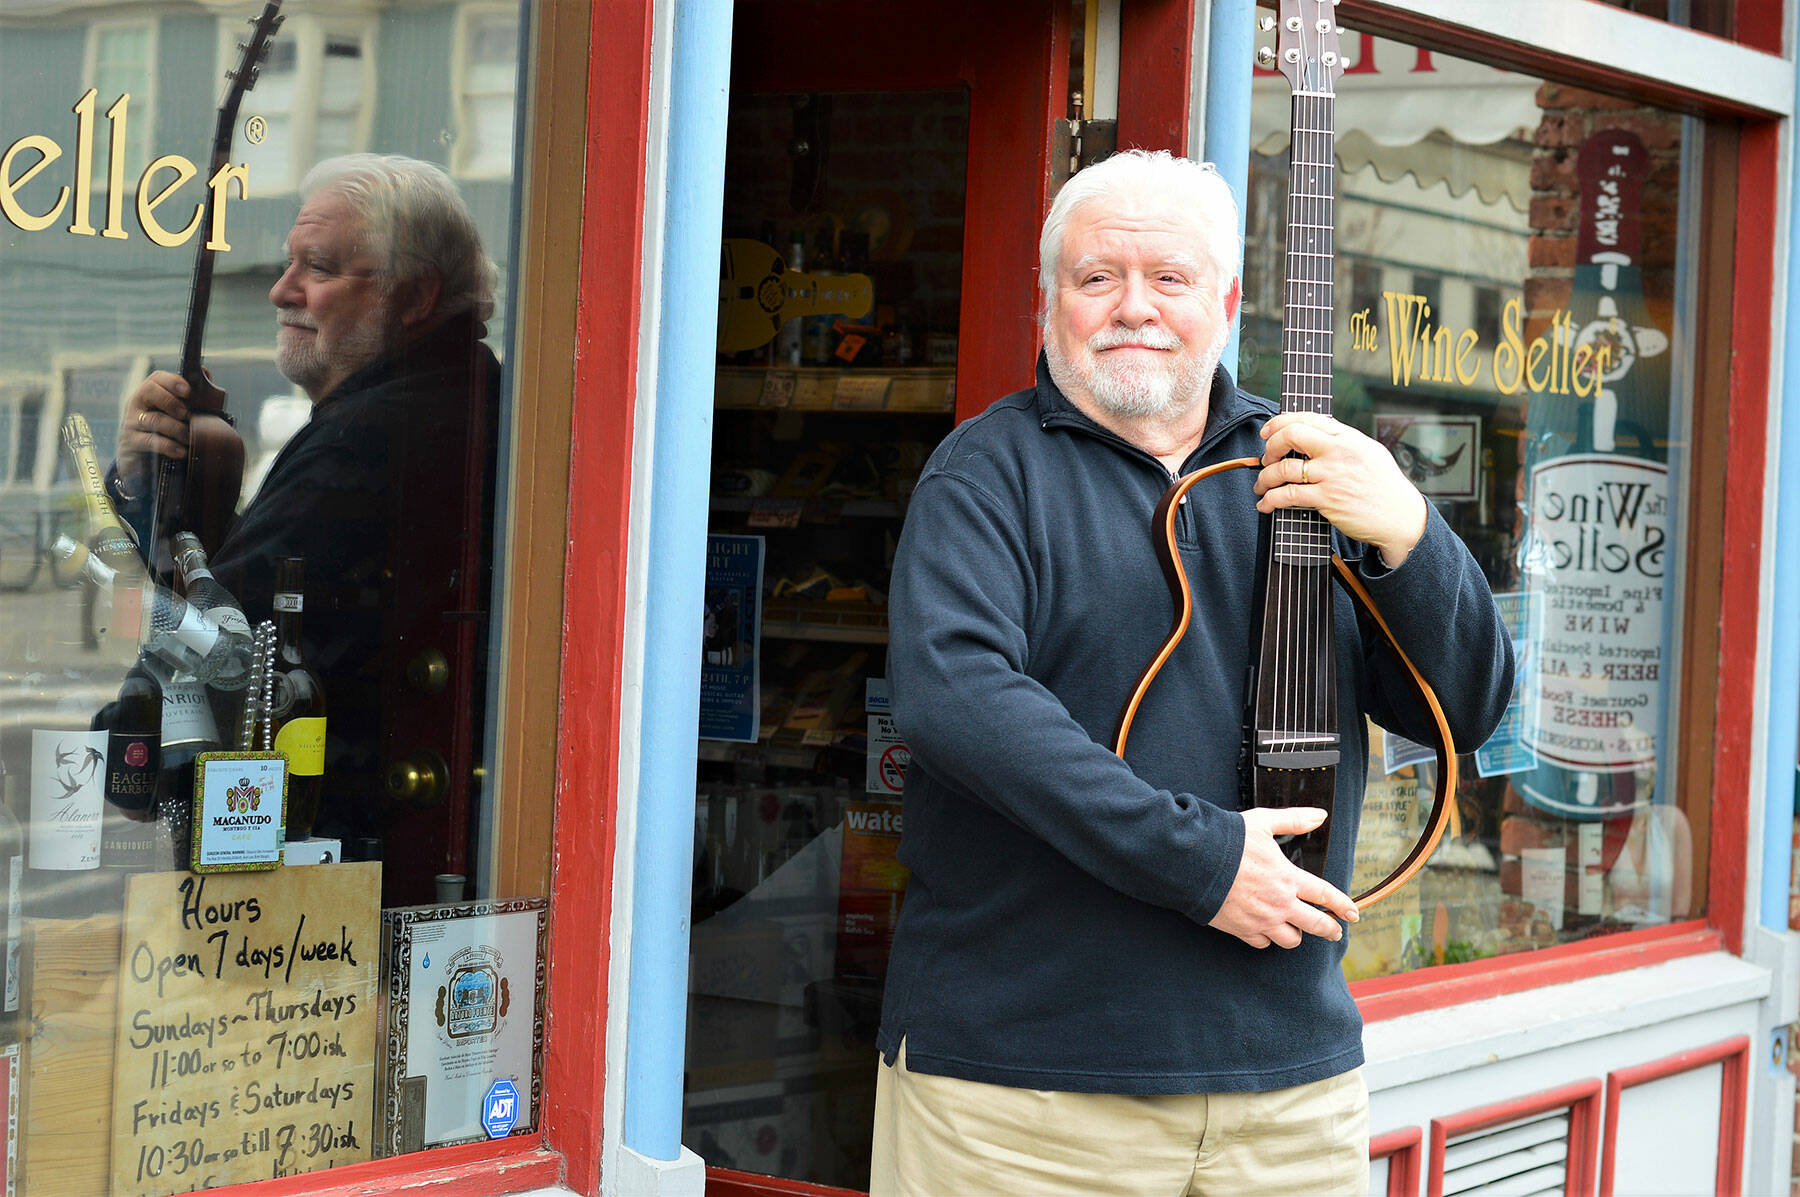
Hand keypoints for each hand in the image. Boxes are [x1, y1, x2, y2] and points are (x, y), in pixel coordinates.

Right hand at [116, 372, 191, 493]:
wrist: (141, 464)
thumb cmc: (164, 433)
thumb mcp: (176, 414)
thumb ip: (191, 396)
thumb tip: (205, 371)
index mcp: (149, 394)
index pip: (157, 378)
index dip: (173, 381)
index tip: (188, 391)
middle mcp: (137, 404)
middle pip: (150, 391)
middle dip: (172, 402)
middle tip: (187, 415)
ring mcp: (132, 423)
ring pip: (155, 419)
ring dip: (177, 428)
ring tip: (190, 438)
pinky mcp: (131, 443)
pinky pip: (150, 441)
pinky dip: (168, 446)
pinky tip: (181, 451)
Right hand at [1209, 807, 1358, 948]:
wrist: (1193, 862)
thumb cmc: (1227, 840)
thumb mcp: (1262, 822)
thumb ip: (1294, 820)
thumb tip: (1319, 815)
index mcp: (1288, 878)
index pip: (1325, 895)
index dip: (1343, 905)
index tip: (1353, 913)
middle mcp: (1279, 903)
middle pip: (1315, 925)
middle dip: (1329, 930)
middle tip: (1335, 931)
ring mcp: (1261, 919)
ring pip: (1290, 940)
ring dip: (1295, 934)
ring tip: (1295, 928)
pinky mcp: (1241, 930)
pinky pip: (1262, 943)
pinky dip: (1266, 938)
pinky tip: (1265, 929)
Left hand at [1254, 412, 1427, 567]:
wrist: (1400, 517)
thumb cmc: (1384, 486)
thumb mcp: (1368, 452)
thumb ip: (1342, 441)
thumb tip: (1313, 433)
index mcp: (1348, 437)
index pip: (1307, 417)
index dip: (1280, 422)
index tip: (1268, 431)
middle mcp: (1339, 452)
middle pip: (1291, 435)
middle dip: (1269, 446)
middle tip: (1265, 458)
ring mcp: (1332, 475)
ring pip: (1283, 468)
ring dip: (1264, 477)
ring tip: (1262, 485)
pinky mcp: (1327, 499)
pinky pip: (1287, 495)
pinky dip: (1270, 500)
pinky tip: (1266, 504)